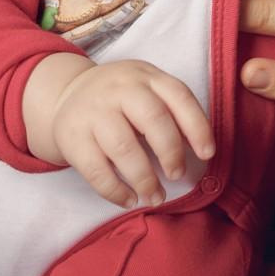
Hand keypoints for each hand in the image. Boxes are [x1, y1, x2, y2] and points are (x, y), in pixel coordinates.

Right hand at [44, 59, 215, 209]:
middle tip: (177, 175)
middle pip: (152, 118)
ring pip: (124, 148)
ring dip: (145, 179)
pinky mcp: (73, 138)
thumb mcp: (146, 89)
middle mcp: (119, 89)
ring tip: (155, 196)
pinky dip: (116, 191)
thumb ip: (172, 111)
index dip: (197, 126)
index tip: (207, 154)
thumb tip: (200, 149)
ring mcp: (93, 112)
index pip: (178, 95)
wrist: (67, 93)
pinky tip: (130, 199)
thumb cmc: (120, 98)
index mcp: (146, 76)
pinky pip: (97, 170)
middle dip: (171, 152)